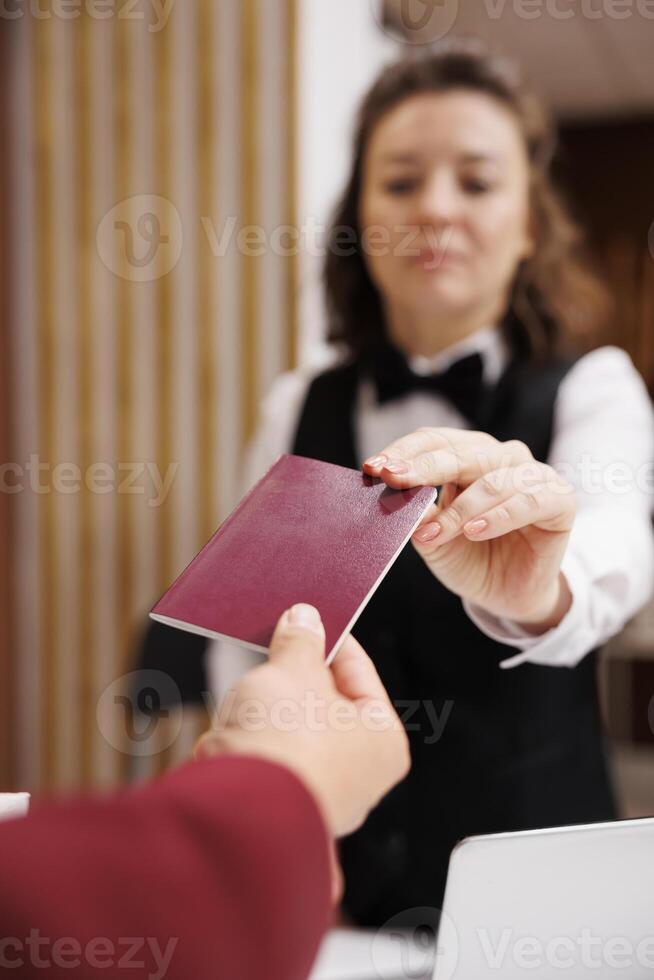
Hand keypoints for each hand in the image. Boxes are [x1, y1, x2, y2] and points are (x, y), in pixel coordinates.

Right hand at [195, 604, 409, 841]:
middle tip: (280, 645)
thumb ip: (301, 641)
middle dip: (297, 674)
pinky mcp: (273, 806)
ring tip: (254, 684)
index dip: (333, 642)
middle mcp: (357, 779)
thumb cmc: (287, 744)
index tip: (311, 621)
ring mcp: (315, 798)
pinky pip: (265, 756)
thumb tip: (303, 619)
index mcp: (383, 744)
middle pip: (326, 705)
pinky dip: (251, 736)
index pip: (361, 676)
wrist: (236, 809)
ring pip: (292, 731)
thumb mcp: (294, 669)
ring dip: (270, 706)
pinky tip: (236, 720)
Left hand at [364, 428, 575, 630]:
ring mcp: (532, 475)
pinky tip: (475, 531)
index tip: (374, 468)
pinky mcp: (559, 500)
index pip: (434, 440)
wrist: (509, 595)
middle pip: (460, 451)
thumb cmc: (471, 558)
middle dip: (424, 466)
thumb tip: (400, 499)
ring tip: (437, 533)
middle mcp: (500, 458)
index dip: (403, 451)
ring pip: (493, 477)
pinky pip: (529, 501)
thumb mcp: (435, 541)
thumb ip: (420, 518)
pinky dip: (498, 516)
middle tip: (394, 478)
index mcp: (468, 458)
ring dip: (461, 506)